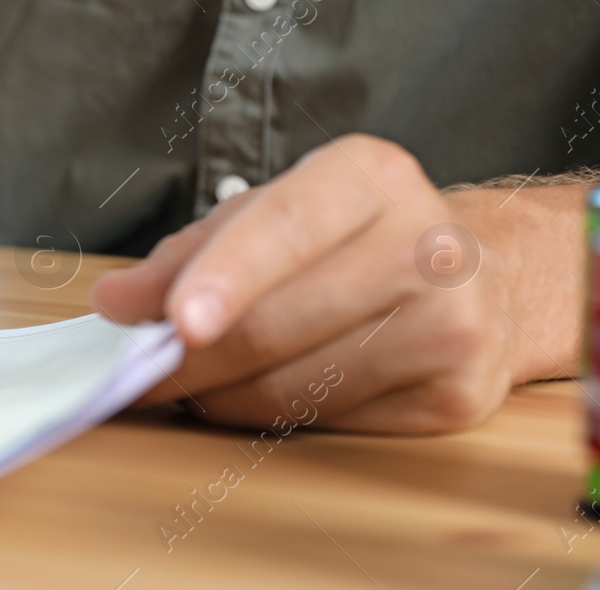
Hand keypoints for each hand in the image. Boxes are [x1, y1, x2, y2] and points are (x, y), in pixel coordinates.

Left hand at [92, 135, 586, 432]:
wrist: (480, 279)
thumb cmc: (350, 240)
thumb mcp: (271, 215)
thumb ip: (190, 253)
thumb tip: (120, 303)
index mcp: (373, 176)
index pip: (287, 226)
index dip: (225, 276)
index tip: (174, 320)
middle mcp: (427, 244)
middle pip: (279, 322)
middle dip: (189, 358)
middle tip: (139, 369)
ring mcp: (456, 325)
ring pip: (296, 386)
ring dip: (222, 394)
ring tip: (199, 380)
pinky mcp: (461, 395)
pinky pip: (331, 423)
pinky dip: (274, 417)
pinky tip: (263, 392)